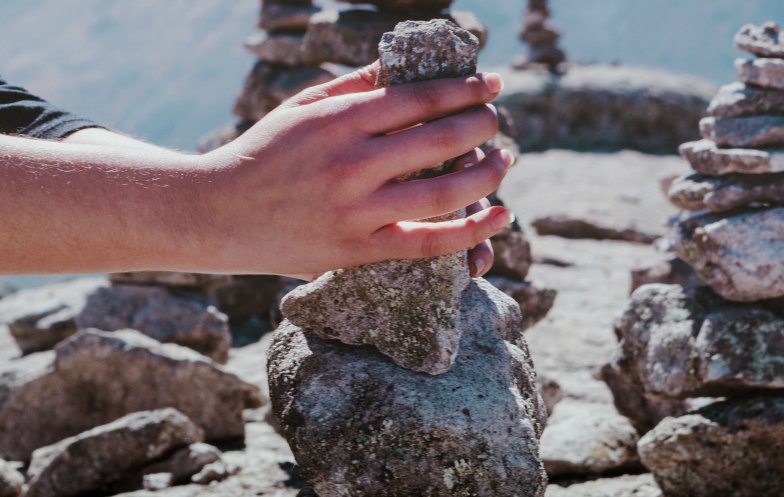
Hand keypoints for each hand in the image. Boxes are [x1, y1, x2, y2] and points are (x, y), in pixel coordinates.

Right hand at [195, 65, 511, 275]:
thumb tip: (403, 65)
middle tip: (495, 121)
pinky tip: (501, 216)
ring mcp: (357, 211)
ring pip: (444, 193)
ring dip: (486, 174)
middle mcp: (353, 164)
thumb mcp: (301, 107)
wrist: (217, 215)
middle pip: (441, 140)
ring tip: (503, 160)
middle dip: (481, 125)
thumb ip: (354, 85)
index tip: (492, 86)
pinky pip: (427, 242)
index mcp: (340, 121)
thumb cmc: (262, 154)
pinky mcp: (358, 250)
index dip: (466, 90)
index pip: (422, 98)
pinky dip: (471, 233)